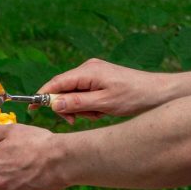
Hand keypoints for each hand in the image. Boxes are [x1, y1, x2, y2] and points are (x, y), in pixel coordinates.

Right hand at [40, 58, 165, 122]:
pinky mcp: (100, 80)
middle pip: (63, 89)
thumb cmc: (134, 96)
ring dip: (81, 108)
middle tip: (78, 120)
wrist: (158, 92)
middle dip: (68, 107)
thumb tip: (54, 103)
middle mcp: (88, 69)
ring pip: (74, 94)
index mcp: (88, 71)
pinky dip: (89, 105)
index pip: (57, 83)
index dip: (43, 96)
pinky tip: (102, 110)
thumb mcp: (104, 104)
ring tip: (98, 114)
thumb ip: (77, 103)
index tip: (32, 109)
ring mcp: (94, 74)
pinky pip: (85, 94)